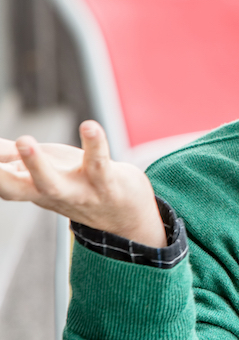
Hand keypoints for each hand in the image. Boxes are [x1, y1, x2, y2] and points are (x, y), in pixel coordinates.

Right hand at [0, 120, 166, 246]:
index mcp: (28, 189)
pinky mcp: (107, 182)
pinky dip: (95, 145)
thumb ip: (8, 156)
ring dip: (37, 165)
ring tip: (25, 142)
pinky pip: (99, 163)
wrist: (125, 213)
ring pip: (53, 184)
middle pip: (15, 190)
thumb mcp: (38, 167)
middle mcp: (48, 194)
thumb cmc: (75, 181)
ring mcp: (78, 191)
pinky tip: (90, 126)